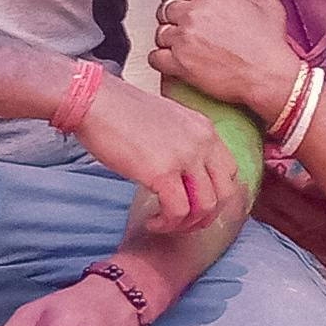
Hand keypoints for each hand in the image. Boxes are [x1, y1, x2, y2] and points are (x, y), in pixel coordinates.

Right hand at [72, 77, 240, 235]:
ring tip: (163, 223)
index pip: (230, 172)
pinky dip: (166, 223)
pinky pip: (178, 211)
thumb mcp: (168, 121)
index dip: (215, 195)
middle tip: (182, 223)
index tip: (194, 205)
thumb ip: (185, 143)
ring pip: (205, 207)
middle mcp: (202, 142)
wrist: (95, 100)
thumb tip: (185, 175)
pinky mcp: (162, 172)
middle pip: (225, 193)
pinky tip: (152, 221)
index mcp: (205, 129)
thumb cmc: (121, 112)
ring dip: (186, 224)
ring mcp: (185, 156)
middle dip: (205, 216)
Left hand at [149, 0, 300, 119]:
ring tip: (183, 47)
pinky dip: (161, 60)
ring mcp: (185, 38)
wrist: (269, 76)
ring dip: (169, 40)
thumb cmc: (270, 45)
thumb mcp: (269, 4)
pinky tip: (173, 62)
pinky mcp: (180, 63)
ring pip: (160, 32)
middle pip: (166, 8)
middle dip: (175, 18)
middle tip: (186, 28)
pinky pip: (155, 57)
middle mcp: (195, 13)